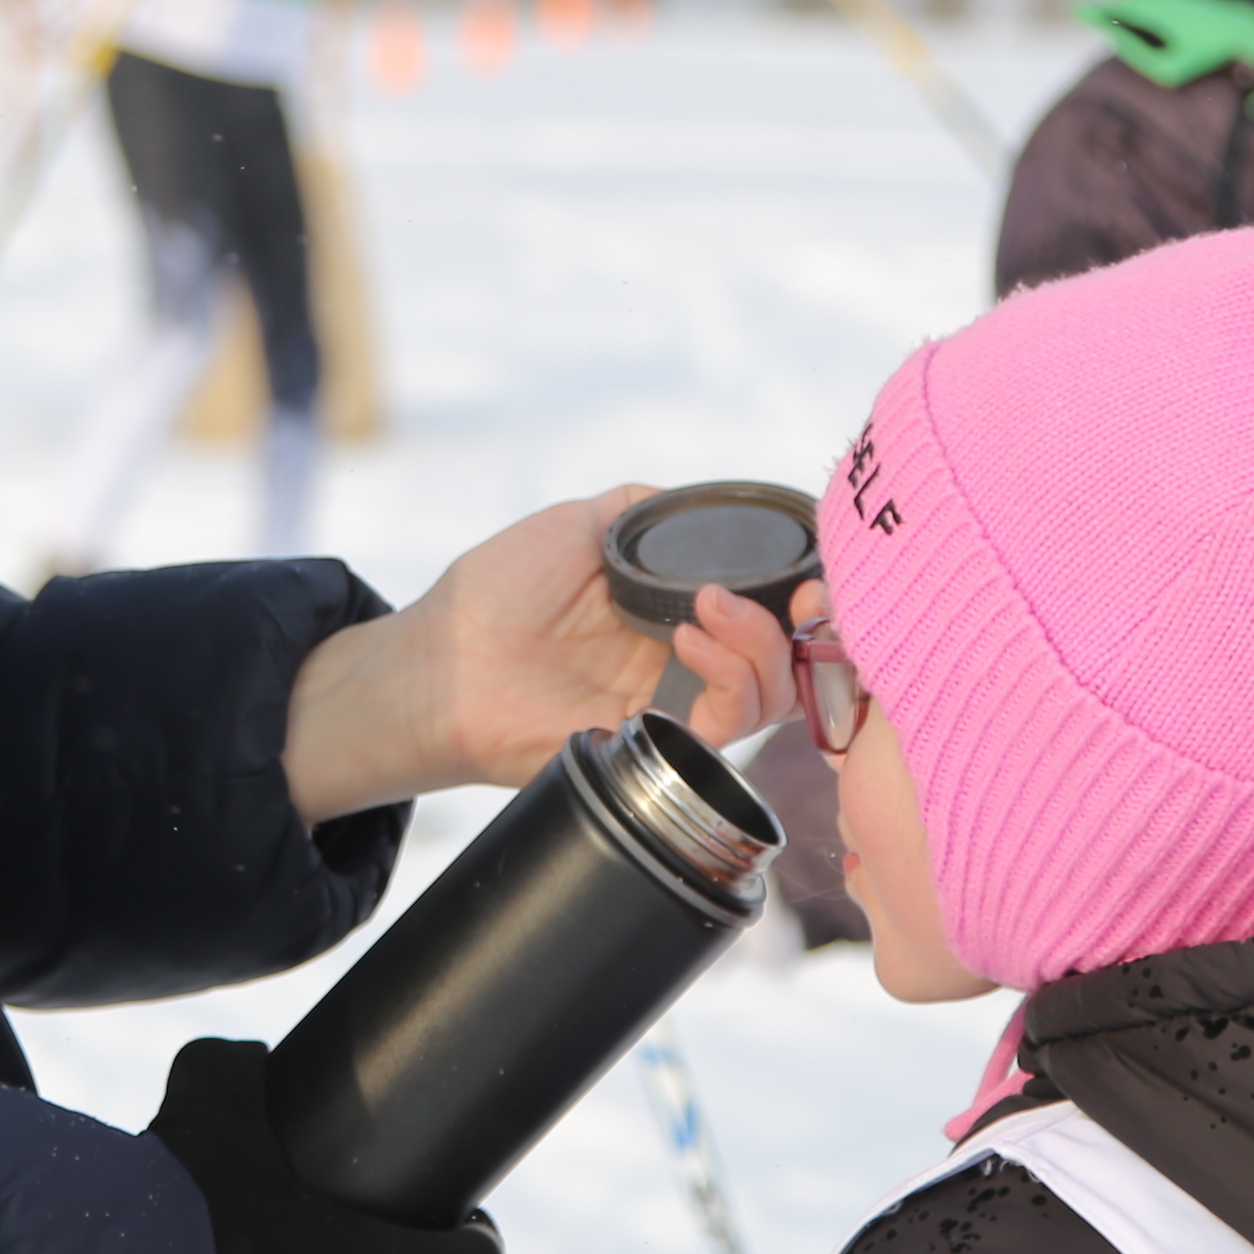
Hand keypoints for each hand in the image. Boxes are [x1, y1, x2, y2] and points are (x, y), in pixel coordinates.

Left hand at [281, 490, 797, 818]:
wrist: (441, 660)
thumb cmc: (496, 592)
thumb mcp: (578, 524)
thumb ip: (643, 511)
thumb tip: (705, 507)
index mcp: (673, 612)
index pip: (766, 608)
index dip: (800, 589)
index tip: (807, 566)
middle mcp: (684, 662)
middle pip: (788, 656)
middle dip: (812, 623)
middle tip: (800, 593)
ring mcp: (674, 705)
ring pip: (773, 694)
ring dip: (763, 644)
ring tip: (709, 607)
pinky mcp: (659, 746)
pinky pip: (730, 726)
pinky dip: (730, 676)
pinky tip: (689, 639)